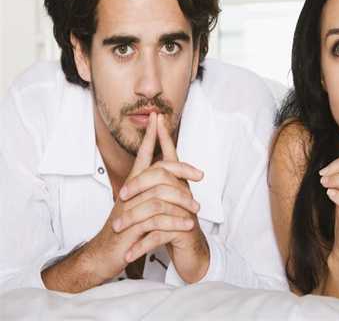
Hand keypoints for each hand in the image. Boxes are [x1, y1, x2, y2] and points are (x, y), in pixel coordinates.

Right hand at [81, 113, 197, 281]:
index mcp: (132, 185)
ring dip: (182, 201)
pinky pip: (157, 222)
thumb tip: (164, 179)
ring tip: (197, 209)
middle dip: (180, 169)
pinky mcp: (132, 228)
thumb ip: (148, 190)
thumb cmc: (123, 229)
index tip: (157, 118)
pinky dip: (174, 223)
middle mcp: (131, 193)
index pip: (143, 155)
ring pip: (160, 196)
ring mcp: (131, 210)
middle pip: (157, 171)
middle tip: (199, 175)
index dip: (150, 136)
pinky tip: (187, 226)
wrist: (104, 255)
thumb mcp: (136, 206)